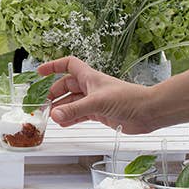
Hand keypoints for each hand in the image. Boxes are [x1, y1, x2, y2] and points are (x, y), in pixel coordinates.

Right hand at [37, 56, 154, 133]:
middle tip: (42, 104)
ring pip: (72, 102)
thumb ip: (75, 110)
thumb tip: (55, 115)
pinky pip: (80, 114)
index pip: (68, 65)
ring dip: (61, 108)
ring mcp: (95, 101)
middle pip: (66, 86)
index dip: (53, 66)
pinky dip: (70, 118)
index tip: (39, 72)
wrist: (148, 112)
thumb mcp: (97, 103)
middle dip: (53, 94)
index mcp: (90, 77)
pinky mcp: (99, 113)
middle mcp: (91, 87)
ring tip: (49, 116)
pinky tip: (63, 124)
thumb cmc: (129, 99)